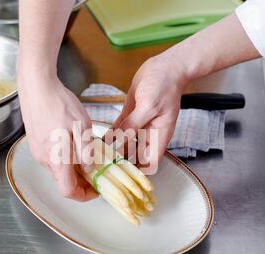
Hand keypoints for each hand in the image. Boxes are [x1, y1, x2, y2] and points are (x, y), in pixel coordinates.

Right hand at [19, 76, 97, 201]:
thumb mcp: (83, 128)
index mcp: (56, 160)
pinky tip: (73, 143)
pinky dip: (64, 159)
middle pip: (63, 182)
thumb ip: (87, 153)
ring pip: (58, 170)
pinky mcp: (35, 143)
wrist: (37, 86)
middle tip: (97, 170)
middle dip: (81, 181)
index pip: (68, 191)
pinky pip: (51, 158)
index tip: (96, 188)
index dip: (83, 195)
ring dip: (73, 169)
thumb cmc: (59, 104)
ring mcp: (37, 152)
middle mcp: (44, 160)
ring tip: (87, 154)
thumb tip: (90, 169)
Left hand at [111, 51, 186, 173]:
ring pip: (125, 143)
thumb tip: (118, 141)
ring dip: (114, 148)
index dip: (139, 171)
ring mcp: (140, 124)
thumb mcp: (149, 106)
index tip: (123, 175)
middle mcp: (150, 133)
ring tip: (98, 155)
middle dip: (122, 162)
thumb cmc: (164, 85)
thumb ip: (133, 125)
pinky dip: (110, 134)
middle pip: (135, 155)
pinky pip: (119, 128)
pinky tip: (99, 139)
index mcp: (159, 135)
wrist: (165, 66)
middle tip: (104, 166)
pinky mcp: (131, 114)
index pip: (150, 163)